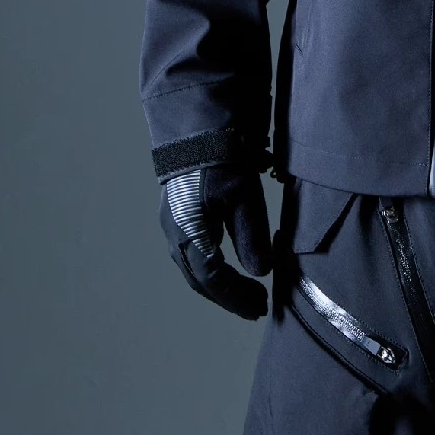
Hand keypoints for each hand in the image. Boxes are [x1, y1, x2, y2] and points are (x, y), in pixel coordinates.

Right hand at [158, 162, 273, 319]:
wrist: (197, 127)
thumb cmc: (221, 158)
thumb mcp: (244, 196)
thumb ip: (251, 236)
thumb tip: (261, 272)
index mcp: (188, 233)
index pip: (212, 279)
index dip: (236, 297)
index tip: (260, 307)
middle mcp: (175, 234)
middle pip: (199, 280)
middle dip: (228, 297)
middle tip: (256, 306)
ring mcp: (173, 225)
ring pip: (194, 268)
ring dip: (219, 285)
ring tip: (247, 292)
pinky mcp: (178, 215)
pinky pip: (193, 253)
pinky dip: (211, 268)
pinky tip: (229, 267)